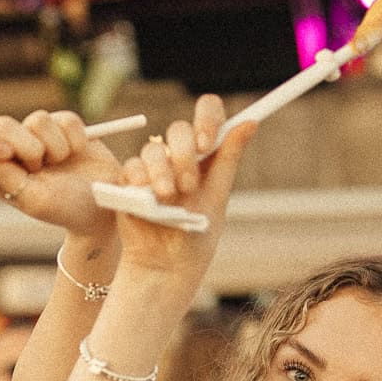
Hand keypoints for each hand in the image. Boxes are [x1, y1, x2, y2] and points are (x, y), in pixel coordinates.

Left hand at [0, 109, 120, 242]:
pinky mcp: (62, 124)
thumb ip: (4, 179)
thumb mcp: (34, 200)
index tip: (5, 153)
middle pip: (2, 125)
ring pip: (38, 119)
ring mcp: (37, 134)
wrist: (104, 206)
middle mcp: (12, 149)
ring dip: (56, 147)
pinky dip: (75, 139)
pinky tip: (78, 154)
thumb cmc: (66, 209)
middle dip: (27, 147)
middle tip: (41, 169)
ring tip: (62, 165)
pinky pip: (66, 119)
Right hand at [115, 96, 257, 285]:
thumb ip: (229, 158)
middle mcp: (179, 157)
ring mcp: (154, 169)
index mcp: (205, 156)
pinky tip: (147, 198)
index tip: (207, 143)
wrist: (166, 266)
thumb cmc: (196, 236)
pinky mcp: (130, 183)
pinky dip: (140, 180)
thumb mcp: (217, 196)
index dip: (207, 118)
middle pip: (178, 129)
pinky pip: (132, 168)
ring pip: (153, 149)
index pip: (208, 114)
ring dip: (162, 171)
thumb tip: (251, 122)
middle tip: (188, 184)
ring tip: (168, 198)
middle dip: (184, 154)